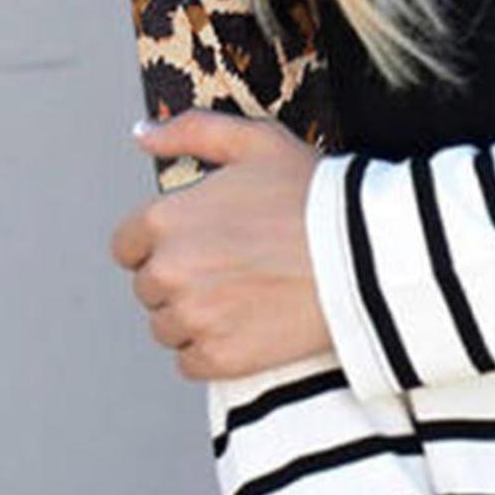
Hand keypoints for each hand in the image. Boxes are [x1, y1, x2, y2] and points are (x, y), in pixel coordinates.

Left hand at [109, 108, 329, 380]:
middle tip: (234, 269)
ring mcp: (193, 319)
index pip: (126, 247)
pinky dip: (214, 351)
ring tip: (245, 298)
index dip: (160, 245)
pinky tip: (250, 326)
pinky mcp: (220, 358)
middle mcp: (168, 271)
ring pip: (168, 328)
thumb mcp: (257, 142)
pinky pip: (192, 363)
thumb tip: (142, 133)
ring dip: (196, 318)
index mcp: (166, 219)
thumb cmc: (315, 196)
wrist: (367, 256)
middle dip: (182, 280)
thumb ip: (192, 131)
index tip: (199, 245)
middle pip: (149, 290)